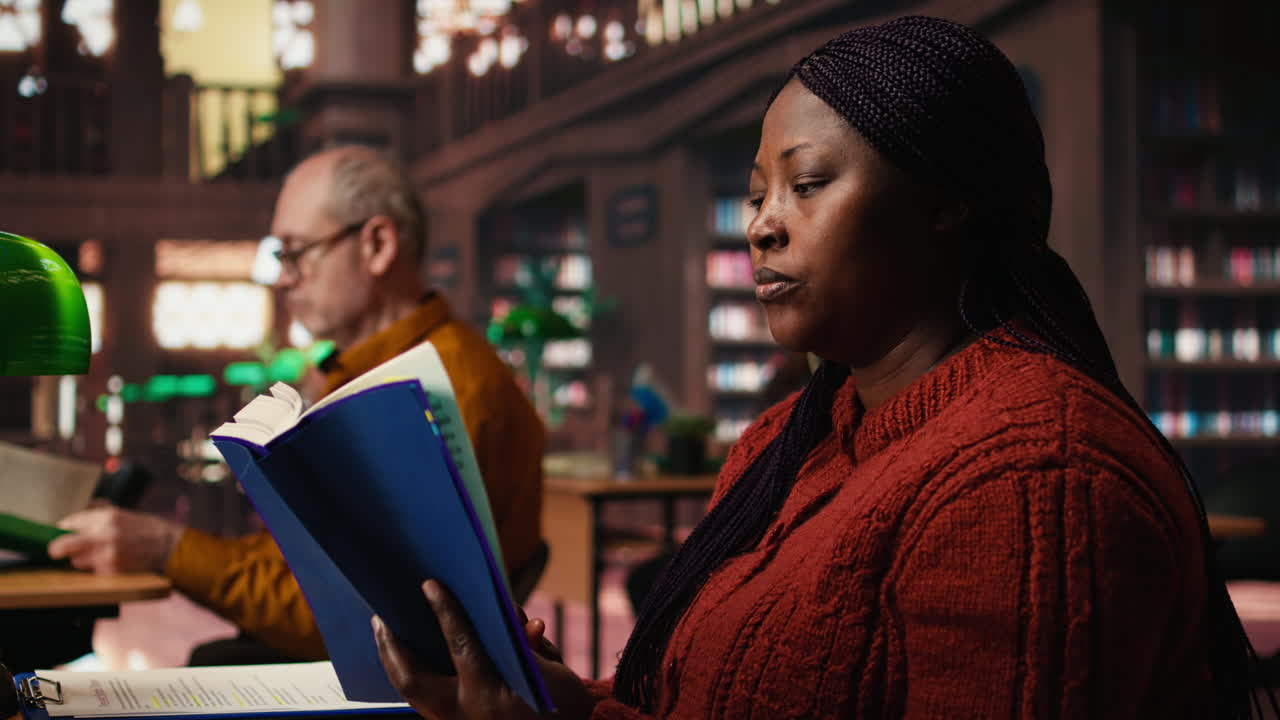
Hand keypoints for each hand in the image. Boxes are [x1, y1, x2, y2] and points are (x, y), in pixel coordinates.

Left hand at [47, 506, 183, 573]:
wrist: (168, 546)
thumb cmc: (144, 528)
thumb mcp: (121, 513)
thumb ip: (96, 514)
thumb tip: (70, 521)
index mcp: (107, 517)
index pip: (69, 523)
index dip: (64, 528)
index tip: (63, 532)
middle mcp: (104, 535)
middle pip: (63, 545)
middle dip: (57, 548)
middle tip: (55, 550)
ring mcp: (107, 555)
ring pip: (76, 561)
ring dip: (81, 558)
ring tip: (97, 553)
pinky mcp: (111, 571)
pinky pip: (92, 570)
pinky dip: (97, 566)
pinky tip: (111, 560)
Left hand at [373, 580, 595, 719]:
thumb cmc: (563, 706)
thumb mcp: (550, 669)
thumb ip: (528, 643)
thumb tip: (514, 617)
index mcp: (491, 693)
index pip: (462, 644)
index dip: (446, 611)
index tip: (430, 585)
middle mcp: (467, 713)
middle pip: (414, 679)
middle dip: (392, 647)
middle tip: (380, 618)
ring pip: (413, 694)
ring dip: (395, 663)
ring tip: (384, 635)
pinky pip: (424, 702)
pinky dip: (413, 677)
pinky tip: (404, 657)